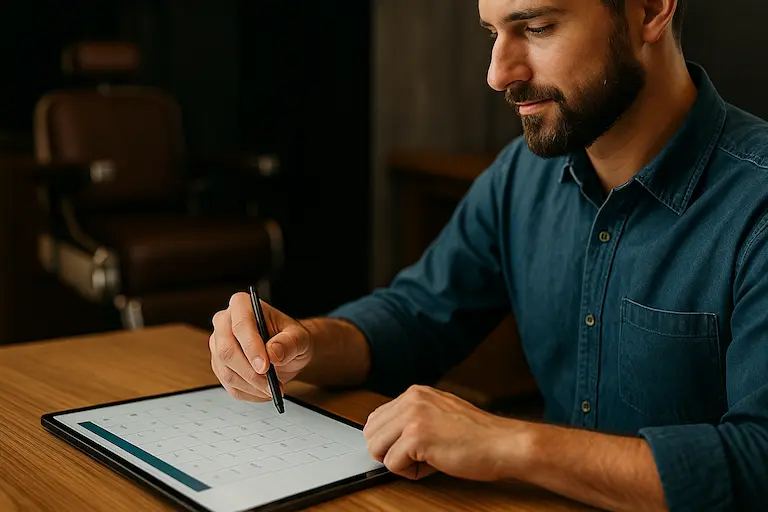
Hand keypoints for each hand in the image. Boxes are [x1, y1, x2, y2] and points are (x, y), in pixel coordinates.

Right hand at [210, 292, 312, 401]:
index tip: (265, 366)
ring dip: (252, 386)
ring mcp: (218, 345)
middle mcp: (224, 323)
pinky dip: (249, 393)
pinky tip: (265, 391)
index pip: (240, 326)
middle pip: (226, 350)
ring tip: (274, 389)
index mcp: (242, 305)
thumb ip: (288, 343)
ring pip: (226, 371)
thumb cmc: (291, 338)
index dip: (251, 347)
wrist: (287, 350)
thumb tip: (272, 353)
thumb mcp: (299, 337)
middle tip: (271, 385)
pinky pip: (229, 385)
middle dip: (250, 372)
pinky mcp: (219, 365)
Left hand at [363, 385, 517, 481]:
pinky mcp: (416, 437)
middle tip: (416, 458)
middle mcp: (411, 399)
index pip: (377, 418)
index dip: (388, 441)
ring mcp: (413, 416)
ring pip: (376, 448)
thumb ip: (414, 417)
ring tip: (425, 460)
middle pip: (371, 433)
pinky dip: (410, 473)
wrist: (504, 443)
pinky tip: (433, 465)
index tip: (406, 449)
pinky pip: (391, 464)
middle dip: (388, 451)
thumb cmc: (479, 436)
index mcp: (415, 393)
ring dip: (397, 462)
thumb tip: (388, 437)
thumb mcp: (441, 413)